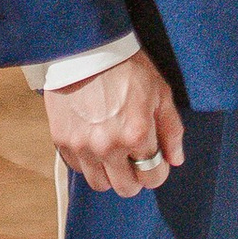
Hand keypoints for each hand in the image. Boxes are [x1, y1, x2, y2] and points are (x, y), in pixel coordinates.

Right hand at [46, 51, 185, 196]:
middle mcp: (109, 147)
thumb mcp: (161, 94)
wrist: (87, 50)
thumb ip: (171, 130)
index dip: (157, 172)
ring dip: (110, 175)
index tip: (155, 162)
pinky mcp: (62, 141)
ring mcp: (83, 146)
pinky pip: (78, 168)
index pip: (153, 177)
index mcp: (137, 135)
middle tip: (134, 161)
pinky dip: (88, 162)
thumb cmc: (128, 69)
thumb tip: (175, 159)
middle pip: (126, 188)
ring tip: (114, 156)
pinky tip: (95, 144)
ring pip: (99, 184)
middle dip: (135, 178)